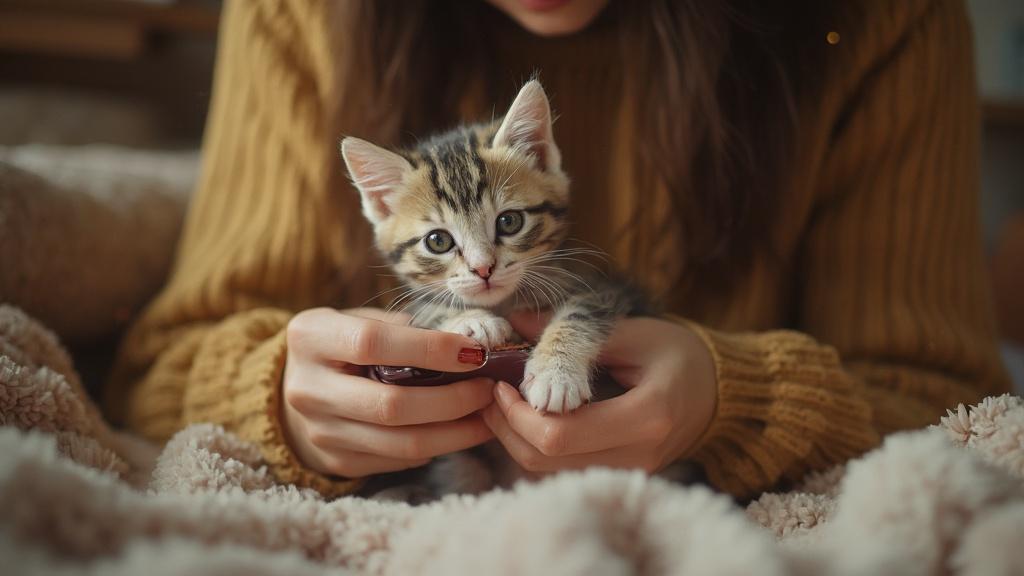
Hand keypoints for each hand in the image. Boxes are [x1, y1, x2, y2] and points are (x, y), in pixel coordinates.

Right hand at [282, 307, 495, 477]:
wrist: (297, 387)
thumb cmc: (342, 345)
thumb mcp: (357, 319)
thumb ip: (400, 326)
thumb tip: (463, 344)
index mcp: (311, 337)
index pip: (374, 343)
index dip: (429, 349)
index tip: (474, 352)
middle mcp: (308, 388)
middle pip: (391, 405)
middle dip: (452, 400)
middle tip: (489, 390)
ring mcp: (320, 431)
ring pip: (401, 444)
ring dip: (455, 433)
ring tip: (487, 416)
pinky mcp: (336, 461)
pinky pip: (397, 460)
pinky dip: (435, 447)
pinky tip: (457, 431)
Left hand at [481, 313, 716, 474]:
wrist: (720, 393)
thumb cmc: (680, 356)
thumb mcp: (636, 333)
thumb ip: (577, 333)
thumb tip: (517, 321)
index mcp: (645, 418)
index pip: (560, 435)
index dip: (518, 413)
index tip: (502, 382)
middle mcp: (636, 456)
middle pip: (547, 461)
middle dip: (509, 428)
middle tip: (493, 392)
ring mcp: (629, 472)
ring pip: (549, 472)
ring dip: (517, 439)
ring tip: (505, 402)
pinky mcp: (620, 474)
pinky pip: (564, 470)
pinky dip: (538, 447)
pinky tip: (531, 417)